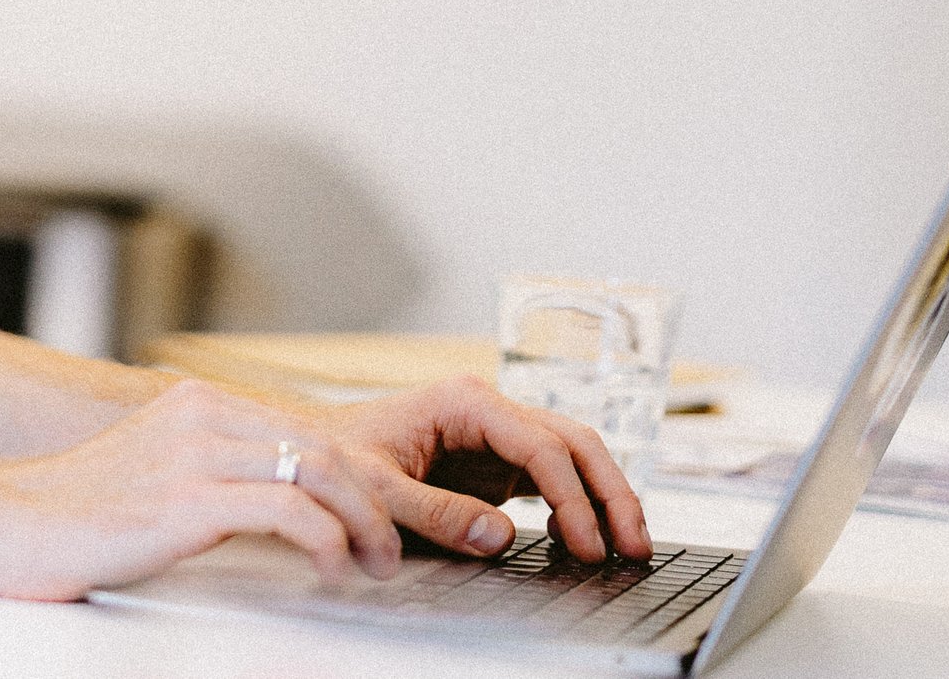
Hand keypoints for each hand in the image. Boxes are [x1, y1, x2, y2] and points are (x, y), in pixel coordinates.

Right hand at [0, 379, 409, 598]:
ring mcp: (193, 453)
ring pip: (320, 471)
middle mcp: (200, 415)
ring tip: (372, 565)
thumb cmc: (78, 511)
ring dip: (364, 524)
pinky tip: (330, 570)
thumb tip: (271, 496)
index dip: (355, 478)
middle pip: (325, 445)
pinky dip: (328, 542)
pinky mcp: (186, 500)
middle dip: (373, 502)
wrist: (9, 522)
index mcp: (195, 402)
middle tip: (388, 550)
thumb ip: (209, 464)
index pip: (306, 428)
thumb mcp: (155, 468)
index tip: (373, 521)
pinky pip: (289, 510)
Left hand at [329, 375, 652, 563]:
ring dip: (604, 497)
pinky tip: (579, 540)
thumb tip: (501, 535)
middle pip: (573, 441)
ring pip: (571, 456)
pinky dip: (575, 504)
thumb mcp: (376, 486)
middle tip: (636, 545)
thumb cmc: (337, 460)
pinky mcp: (493, 460)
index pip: (541, 446)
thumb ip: (435, 512)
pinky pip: (550, 477)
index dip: (573, 497)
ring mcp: (494, 433)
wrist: (312, 454)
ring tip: (628, 546)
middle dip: (611, 492)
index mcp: (464, 401)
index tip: (586, 545)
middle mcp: (487, 409)